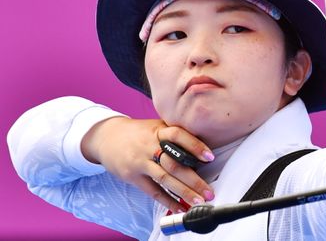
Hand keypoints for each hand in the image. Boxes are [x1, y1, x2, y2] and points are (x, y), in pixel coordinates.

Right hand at [80, 117, 215, 212]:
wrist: (107, 137)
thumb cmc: (139, 133)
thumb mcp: (156, 126)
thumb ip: (175, 134)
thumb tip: (203, 147)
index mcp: (158, 131)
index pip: (178, 135)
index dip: (195, 146)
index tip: (210, 157)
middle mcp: (149, 146)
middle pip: (174, 163)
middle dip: (194, 179)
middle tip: (209, 191)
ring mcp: (140, 162)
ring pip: (165, 179)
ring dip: (183, 192)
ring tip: (198, 201)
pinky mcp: (133, 176)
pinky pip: (152, 191)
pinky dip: (167, 200)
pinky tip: (179, 207)